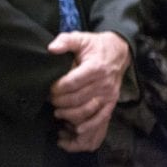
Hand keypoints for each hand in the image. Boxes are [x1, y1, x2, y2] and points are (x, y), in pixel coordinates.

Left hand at [47, 31, 129, 151]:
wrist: (118, 52)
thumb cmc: (95, 45)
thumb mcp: (80, 38)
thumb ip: (65, 41)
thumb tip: (51, 48)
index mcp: (95, 68)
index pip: (73, 82)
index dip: (58, 88)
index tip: (48, 89)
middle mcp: (104, 84)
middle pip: (78, 98)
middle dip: (60, 102)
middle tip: (49, 100)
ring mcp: (109, 96)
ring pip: (88, 111)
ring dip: (70, 115)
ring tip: (57, 112)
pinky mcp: (111, 103)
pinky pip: (101, 119)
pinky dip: (89, 127)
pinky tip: (77, 129)